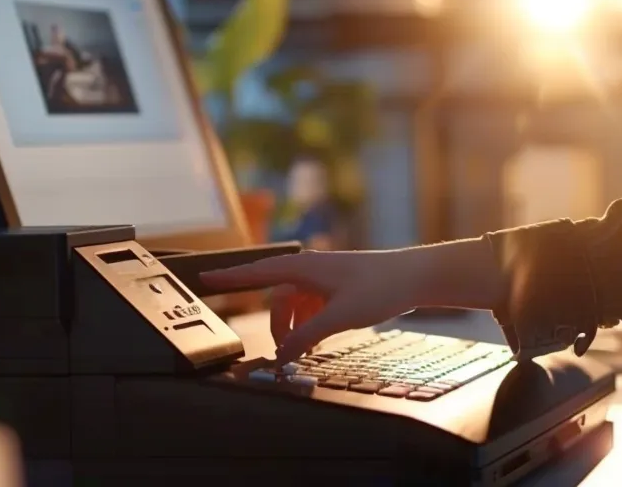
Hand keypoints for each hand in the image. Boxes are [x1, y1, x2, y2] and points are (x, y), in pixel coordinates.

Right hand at [199, 238, 507, 359]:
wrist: (417, 277)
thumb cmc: (382, 286)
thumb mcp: (340, 316)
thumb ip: (307, 335)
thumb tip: (284, 352)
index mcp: (304, 268)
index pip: (256, 273)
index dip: (229, 277)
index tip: (205, 279)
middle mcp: (310, 270)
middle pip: (277, 299)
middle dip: (276, 326)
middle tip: (281, 352)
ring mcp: (323, 278)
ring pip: (294, 305)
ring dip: (295, 329)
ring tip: (302, 352)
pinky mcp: (336, 288)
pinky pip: (310, 307)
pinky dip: (308, 325)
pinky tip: (315, 342)